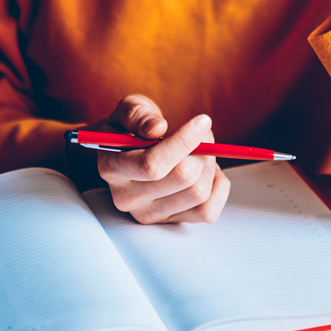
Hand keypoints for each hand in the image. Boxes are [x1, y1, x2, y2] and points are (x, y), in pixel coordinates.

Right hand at [91, 95, 230, 223]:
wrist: (128, 150)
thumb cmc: (131, 126)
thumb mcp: (130, 109)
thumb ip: (138, 114)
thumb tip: (156, 128)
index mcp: (112, 168)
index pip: (152, 165)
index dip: (183, 142)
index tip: (203, 121)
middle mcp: (127, 197)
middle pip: (182, 178)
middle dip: (202, 149)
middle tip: (204, 132)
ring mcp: (149, 213)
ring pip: (198, 193)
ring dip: (210, 165)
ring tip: (203, 150)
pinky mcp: (170, 221)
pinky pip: (207, 212)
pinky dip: (218, 187)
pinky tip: (209, 170)